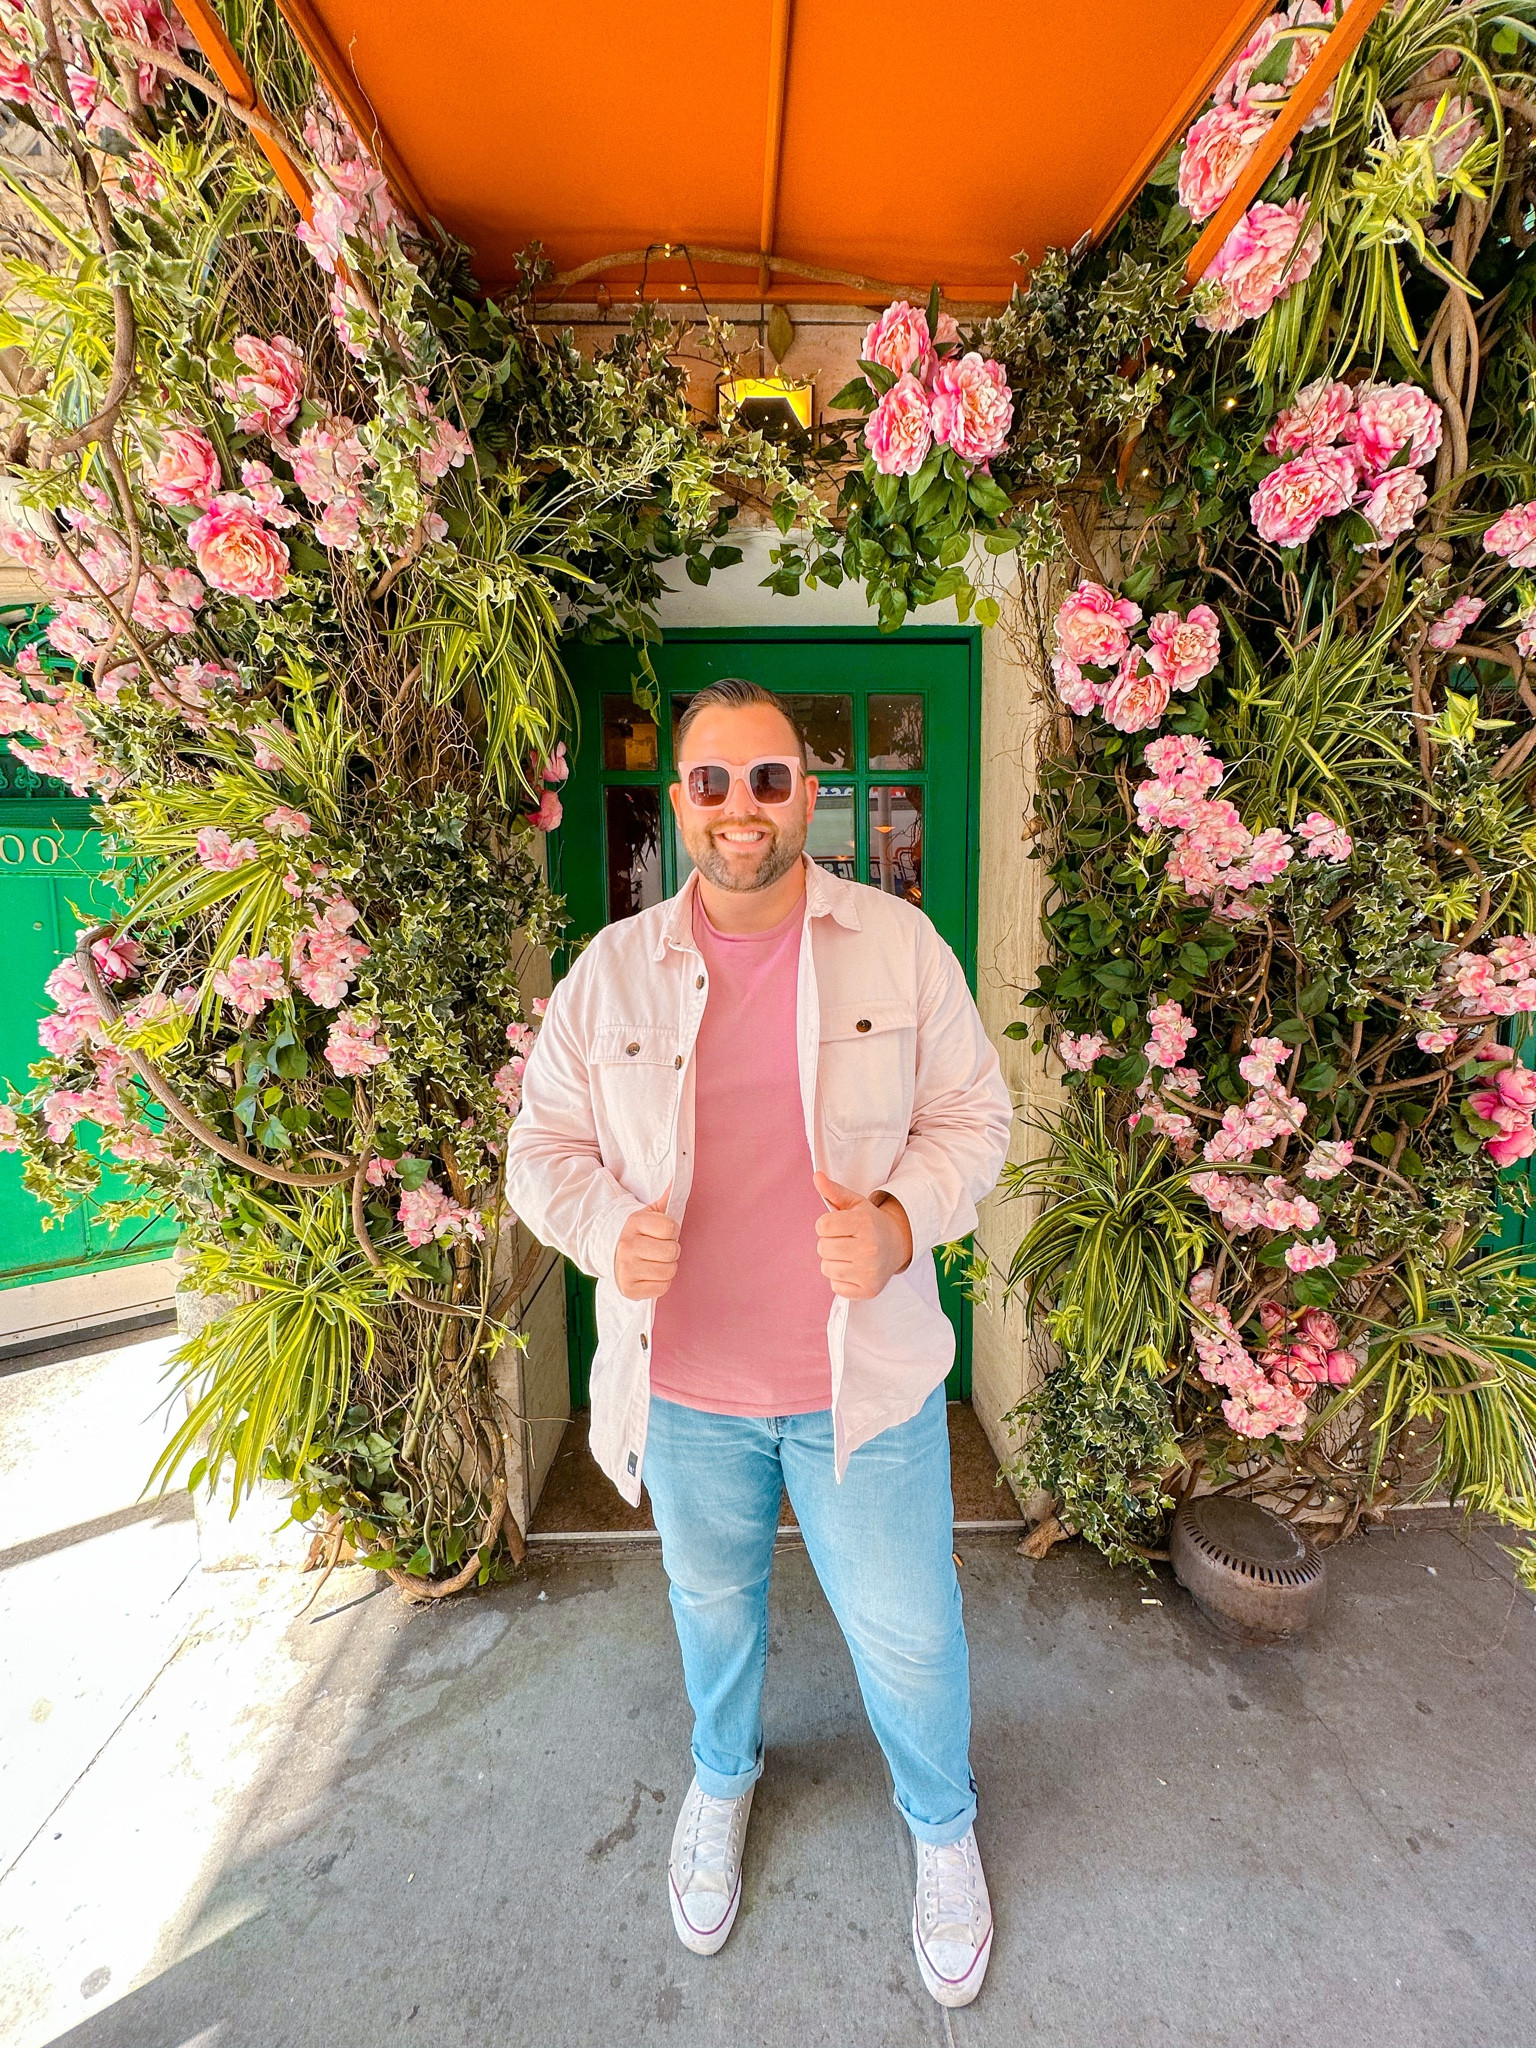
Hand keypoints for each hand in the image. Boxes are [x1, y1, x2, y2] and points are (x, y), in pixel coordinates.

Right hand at [614, 1190, 679, 1299]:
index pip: (671, 1228)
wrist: (609, 1251)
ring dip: (667, 1267)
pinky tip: (650, 1274)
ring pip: (669, 1271)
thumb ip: (667, 1198)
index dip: (673, 1231)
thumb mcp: (649, 1213)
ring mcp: (626, 1269)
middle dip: (671, 1250)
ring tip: (656, 1261)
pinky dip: (661, 1283)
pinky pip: (662, 1288)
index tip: (664, 1233)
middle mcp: (627, 1246)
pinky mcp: (628, 1289)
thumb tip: (680, 1178)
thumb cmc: (637, 1232)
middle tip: (660, 1248)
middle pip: (672, 1251)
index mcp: (634, 1223)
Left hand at [812, 1172, 911, 1299]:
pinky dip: (840, 1279)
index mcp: (864, 1223)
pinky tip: (853, 1269)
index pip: (822, 1226)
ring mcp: (869, 1271)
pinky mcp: (868, 1289)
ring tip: (849, 1255)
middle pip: (822, 1248)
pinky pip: (835, 1286)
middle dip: (829, 1243)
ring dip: (833, 1261)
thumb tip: (816, 1176)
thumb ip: (834, 1191)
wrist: (897, 1245)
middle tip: (845, 1241)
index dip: (825, 1225)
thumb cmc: (870, 1223)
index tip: (838, 1225)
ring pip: (826, 1268)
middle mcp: (869, 1248)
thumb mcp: (856, 1204)